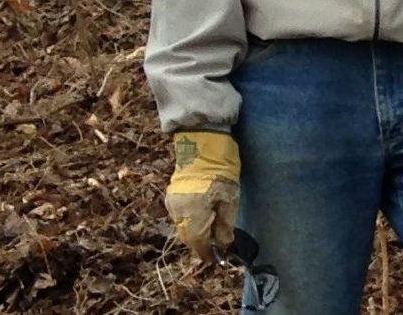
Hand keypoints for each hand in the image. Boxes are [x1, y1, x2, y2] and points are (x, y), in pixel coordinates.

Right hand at [164, 130, 240, 263]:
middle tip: (217, 246)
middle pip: (188, 236)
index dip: (207, 252)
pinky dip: (191, 221)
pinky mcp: (172, 194)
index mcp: (191, 214)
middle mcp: (177, 211)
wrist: (202, 142)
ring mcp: (172, 202)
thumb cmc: (221, 169)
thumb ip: (225, 225)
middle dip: (201, 243)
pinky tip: (203, 217)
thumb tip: (223, 244)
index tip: (217, 259)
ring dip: (196, 232)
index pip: (197, 243)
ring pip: (183, 226)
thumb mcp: (230, 199)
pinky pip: (181, 216)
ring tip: (212, 231)